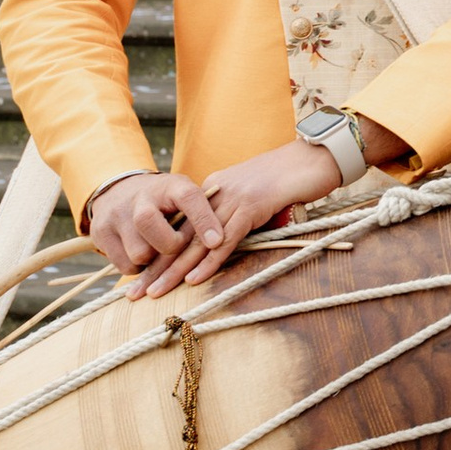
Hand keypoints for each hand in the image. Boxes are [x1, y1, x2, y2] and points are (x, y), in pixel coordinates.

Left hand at [87, 138, 342, 300]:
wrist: (316, 156)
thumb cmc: (293, 180)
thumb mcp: (259, 200)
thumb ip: (240, 217)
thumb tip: (228, 243)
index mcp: (215, 191)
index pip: (180, 229)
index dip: (160, 257)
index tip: (143, 280)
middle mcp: (217, 193)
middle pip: (180, 237)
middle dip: (156, 267)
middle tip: (134, 293)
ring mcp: (234, 198)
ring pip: (197, 241)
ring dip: (174, 270)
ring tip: (154, 293)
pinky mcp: (254, 205)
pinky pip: (226, 238)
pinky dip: (210, 261)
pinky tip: (194, 280)